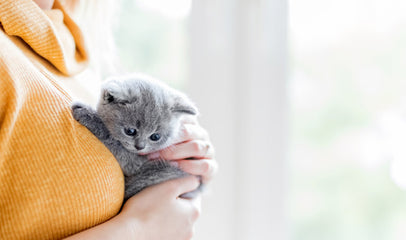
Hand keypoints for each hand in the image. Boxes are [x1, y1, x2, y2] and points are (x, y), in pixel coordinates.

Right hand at [65, 176, 200, 239]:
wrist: (127, 233)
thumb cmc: (146, 208)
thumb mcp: (169, 186)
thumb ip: (187, 181)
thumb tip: (196, 180)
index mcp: (194, 212)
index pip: (194, 194)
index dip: (179, 188)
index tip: (165, 188)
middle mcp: (191, 228)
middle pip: (186, 208)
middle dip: (175, 202)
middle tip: (157, 198)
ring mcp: (181, 239)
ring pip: (177, 220)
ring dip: (168, 215)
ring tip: (152, 211)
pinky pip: (168, 230)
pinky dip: (162, 226)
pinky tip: (150, 222)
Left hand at [147, 117, 217, 182]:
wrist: (176, 184)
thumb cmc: (163, 159)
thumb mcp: (157, 145)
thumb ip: (153, 135)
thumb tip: (134, 125)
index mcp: (189, 125)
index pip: (182, 118)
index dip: (165, 124)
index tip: (147, 131)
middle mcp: (201, 136)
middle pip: (188, 131)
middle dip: (168, 140)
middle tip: (150, 148)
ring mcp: (208, 151)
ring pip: (197, 147)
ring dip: (177, 153)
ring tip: (162, 159)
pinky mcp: (212, 168)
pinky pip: (204, 165)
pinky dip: (189, 166)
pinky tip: (176, 167)